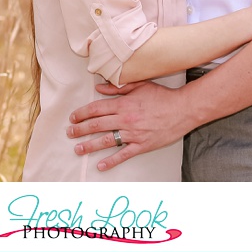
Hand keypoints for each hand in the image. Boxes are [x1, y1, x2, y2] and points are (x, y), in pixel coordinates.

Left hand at [67, 79, 188, 171]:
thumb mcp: (140, 85)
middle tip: (69, 133)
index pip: (97, 108)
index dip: (83, 113)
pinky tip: (100, 165)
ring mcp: (133, 134)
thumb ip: (118, 88)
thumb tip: (99, 88)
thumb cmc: (161, 96)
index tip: (73, 117)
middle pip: (97, 125)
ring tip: (78, 149)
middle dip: (81, 129)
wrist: (182, 109)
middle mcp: (126, 119)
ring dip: (90, 145)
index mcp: (124, 104)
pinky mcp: (142, 146)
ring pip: (107, 141)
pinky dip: (111, 161)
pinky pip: (123, 154)